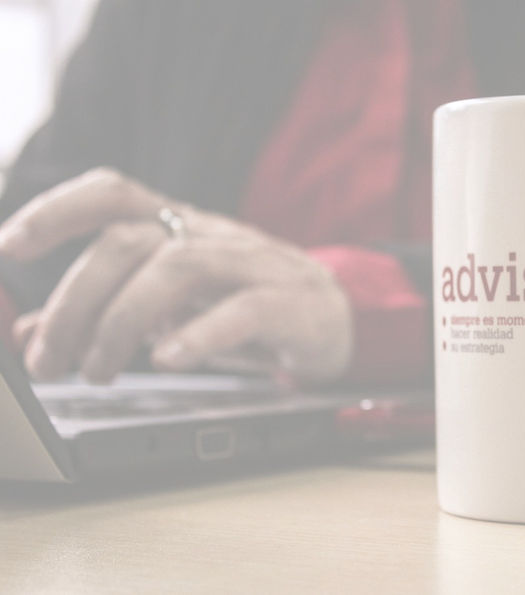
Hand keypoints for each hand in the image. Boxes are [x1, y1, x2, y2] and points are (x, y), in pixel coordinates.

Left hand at [0, 168, 352, 383]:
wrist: (340, 317)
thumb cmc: (249, 308)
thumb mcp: (172, 307)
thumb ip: (104, 313)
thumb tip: (29, 333)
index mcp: (180, 228)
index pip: (113, 194)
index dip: (56, 210)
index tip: (8, 248)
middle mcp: (211, 235)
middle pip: (127, 242)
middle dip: (74, 303)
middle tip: (51, 364)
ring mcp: (254, 264)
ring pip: (177, 268)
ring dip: (121, 322)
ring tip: (98, 372)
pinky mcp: (291, 302)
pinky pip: (244, 308)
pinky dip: (198, 334)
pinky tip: (167, 360)